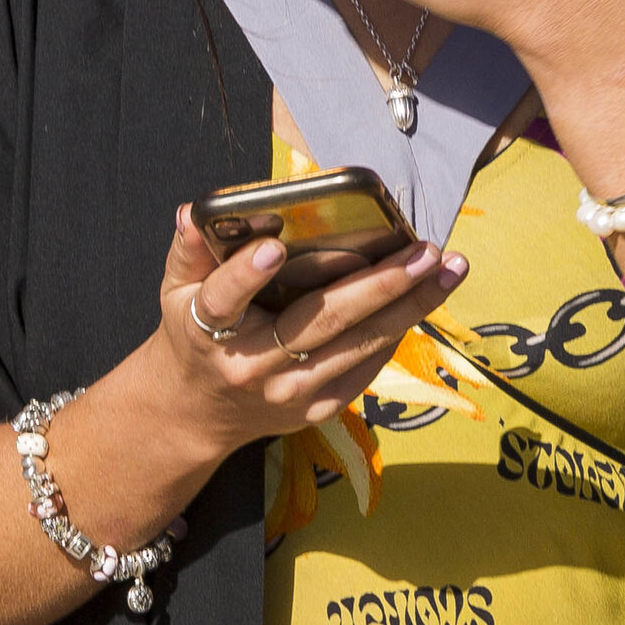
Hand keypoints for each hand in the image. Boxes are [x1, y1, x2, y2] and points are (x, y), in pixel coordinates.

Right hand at [148, 204, 463, 455]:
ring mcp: (290, 392)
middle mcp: (253, 366)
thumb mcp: (177, 290)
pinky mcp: (318, 408)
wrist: (200, 413)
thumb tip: (194, 211)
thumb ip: (189, 249)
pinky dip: (397, 330)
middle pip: (319, 323)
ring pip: (358, 345)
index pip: (223, 302)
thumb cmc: (194, 335)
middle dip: (378, 285)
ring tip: (448, 268)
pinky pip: (367, 366)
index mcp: (207, 331)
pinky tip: (425, 298)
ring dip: (410, 307)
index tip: (274, 247)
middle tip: (423, 251)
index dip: (246, 276)